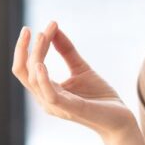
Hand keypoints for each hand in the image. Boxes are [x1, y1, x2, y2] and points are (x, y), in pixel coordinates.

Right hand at [11, 20, 135, 139]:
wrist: (120, 118)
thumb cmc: (100, 97)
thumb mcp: (82, 69)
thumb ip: (67, 51)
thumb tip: (53, 29)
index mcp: (47, 90)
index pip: (28, 67)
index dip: (32, 46)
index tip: (46, 25)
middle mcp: (46, 99)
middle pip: (25, 72)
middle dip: (24, 49)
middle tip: (30, 29)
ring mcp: (56, 105)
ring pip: (33, 80)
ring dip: (36, 56)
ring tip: (43, 36)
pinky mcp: (70, 108)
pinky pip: (49, 94)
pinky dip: (43, 79)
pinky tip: (42, 64)